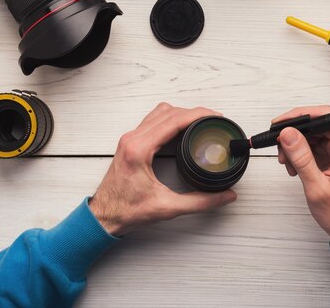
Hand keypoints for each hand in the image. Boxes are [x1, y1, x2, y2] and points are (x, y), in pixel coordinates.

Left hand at [89, 103, 236, 235]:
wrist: (103, 217)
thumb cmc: (126, 211)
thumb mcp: (168, 208)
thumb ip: (200, 202)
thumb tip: (226, 196)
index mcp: (139, 150)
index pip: (173, 121)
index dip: (197, 115)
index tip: (215, 116)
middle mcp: (132, 139)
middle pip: (168, 112)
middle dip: (193, 112)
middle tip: (213, 119)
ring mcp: (129, 139)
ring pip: (159, 113)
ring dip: (181, 113)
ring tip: (200, 121)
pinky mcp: (130, 143)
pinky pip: (152, 120)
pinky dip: (170, 119)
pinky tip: (182, 128)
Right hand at [275, 106, 329, 252]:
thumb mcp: (316, 187)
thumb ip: (302, 158)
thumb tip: (289, 134)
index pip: (324, 117)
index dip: (300, 116)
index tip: (281, 123)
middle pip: (316, 125)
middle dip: (294, 134)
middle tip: (279, 146)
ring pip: (312, 136)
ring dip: (295, 146)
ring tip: (287, 163)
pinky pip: (313, 147)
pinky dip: (300, 154)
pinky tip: (295, 167)